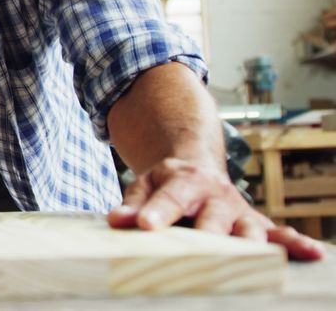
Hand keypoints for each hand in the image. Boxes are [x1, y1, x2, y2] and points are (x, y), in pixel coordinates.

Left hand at [107, 158, 325, 260]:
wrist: (197, 169)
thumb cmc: (167, 184)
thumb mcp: (144, 186)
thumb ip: (133, 203)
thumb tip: (118, 220)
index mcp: (185, 182)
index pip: (171, 198)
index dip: (159, 212)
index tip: (147, 226)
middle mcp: (217, 197)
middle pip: (215, 218)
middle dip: (210, 234)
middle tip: (204, 250)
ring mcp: (239, 211)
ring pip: (250, 229)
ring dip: (253, 244)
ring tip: (258, 260)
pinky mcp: (256, 224)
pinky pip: (278, 234)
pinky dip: (295, 243)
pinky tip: (312, 253)